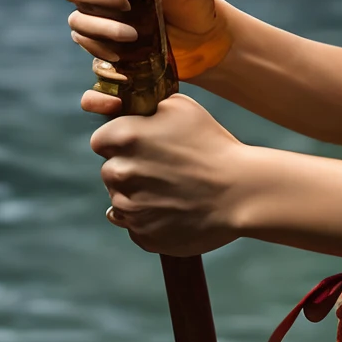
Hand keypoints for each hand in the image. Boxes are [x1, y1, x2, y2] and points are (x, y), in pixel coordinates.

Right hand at [62, 0, 233, 107]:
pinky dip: (99, 46)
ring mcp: (99, 13)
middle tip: (126, 0)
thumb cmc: (193, 0)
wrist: (201, 40)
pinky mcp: (101, 38)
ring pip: (75, 17)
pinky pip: (82, 41)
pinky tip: (121, 52)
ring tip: (133, 34)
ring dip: (101, 25)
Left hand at [90, 93, 247, 254]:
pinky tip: (174, 210)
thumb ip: (142, 106)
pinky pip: (136, 225)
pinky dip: (150, 219)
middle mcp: (119, 173)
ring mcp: (129, 208)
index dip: (121, 141)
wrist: (241, 192)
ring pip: (121, 199)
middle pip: (110, 171)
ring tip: (173, 190)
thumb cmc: (213, 145)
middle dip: (130, 168)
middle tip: (163, 168)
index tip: (142, 145)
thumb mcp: (180, 106)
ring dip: (139, 195)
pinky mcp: (142, 235)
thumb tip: (115, 110)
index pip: (101, 141)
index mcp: (124, 138)